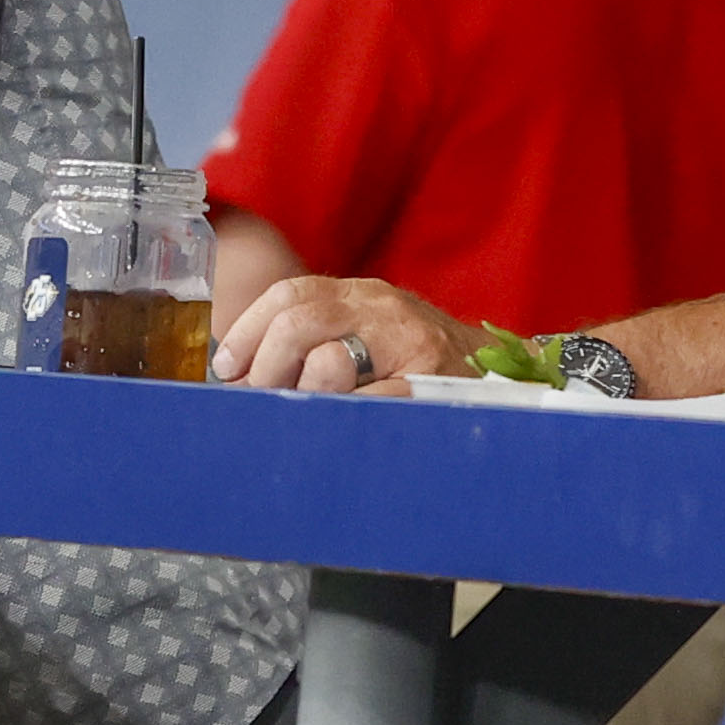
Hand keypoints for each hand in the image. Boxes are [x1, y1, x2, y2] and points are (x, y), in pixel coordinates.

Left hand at [214, 272, 497, 395]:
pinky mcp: (429, 382)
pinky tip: (341, 430)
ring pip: (329, 364)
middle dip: (268, 369)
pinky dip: (345, 419)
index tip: (229, 369)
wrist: (496, 374)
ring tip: (309, 416)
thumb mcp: (367, 336)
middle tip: (265, 400)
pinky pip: (370, 404)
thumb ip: (314, 342)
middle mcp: (382, 308)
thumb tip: (244, 377)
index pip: (289, 294)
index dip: (249, 332)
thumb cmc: (417, 364)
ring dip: (305, 397)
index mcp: (359, 295)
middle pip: (299, 323)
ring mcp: (409, 343)